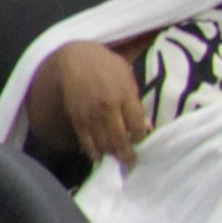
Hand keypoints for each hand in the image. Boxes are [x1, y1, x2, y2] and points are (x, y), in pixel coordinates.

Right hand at [45, 40, 154, 167]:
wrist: (76, 60)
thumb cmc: (107, 66)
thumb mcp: (127, 77)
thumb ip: (136, 101)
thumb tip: (145, 126)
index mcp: (125, 95)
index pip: (136, 126)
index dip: (140, 138)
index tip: (140, 141)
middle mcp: (108, 107)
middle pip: (120, 139)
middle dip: (127, 154)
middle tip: (131, 162)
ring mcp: (91, 114)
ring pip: (103, 143)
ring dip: (111, 154)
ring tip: (116, 158)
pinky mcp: (77, 118)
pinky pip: (86, 141)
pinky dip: (93, 152)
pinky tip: (99, 156)